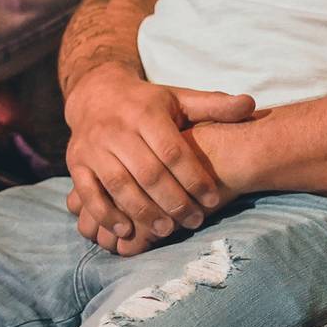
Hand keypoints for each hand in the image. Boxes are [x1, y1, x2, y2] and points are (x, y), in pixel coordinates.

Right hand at [62, 64, 255, 254]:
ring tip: (165, 231)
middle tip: (194, 222)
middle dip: (173, 201)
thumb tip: (250, 103)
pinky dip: (105, 213)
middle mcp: (116, 128)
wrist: (95, 94)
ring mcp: (93, 146)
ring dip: (142, 212)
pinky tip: (125, 230)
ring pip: (118, 184)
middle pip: (147, 171)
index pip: (173, 150)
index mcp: (146, 112)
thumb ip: (213, 106)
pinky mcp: (75, 162)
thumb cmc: (147, 104)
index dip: (194, 177)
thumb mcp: (179, 99)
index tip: (213, 199)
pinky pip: (87, 192)